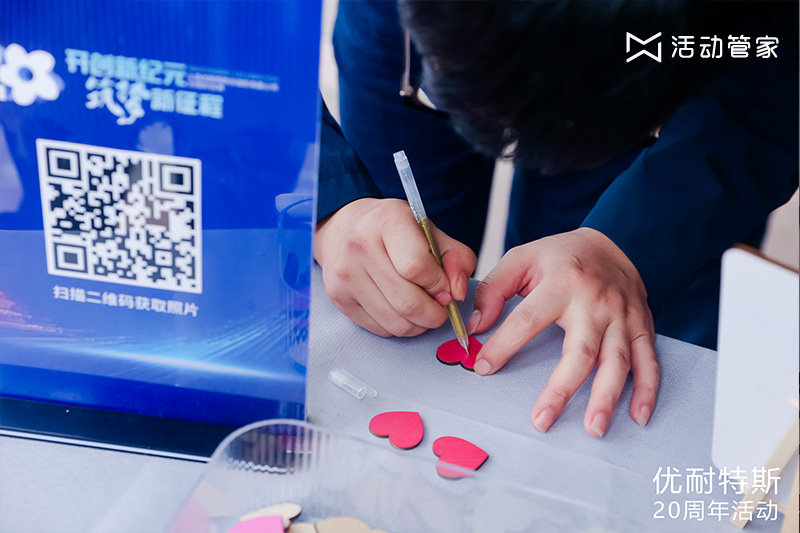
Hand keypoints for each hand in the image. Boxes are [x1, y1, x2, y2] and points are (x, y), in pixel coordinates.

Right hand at [315, 198, 476, 336]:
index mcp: (387, 220)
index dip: (439, 285)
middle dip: (434, 313)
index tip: (445, 288)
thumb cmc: (395, 231)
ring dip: (419, 324)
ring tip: (423, 310)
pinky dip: (399, 326)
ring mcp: (345, 275)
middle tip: (440, 307)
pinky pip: (381, 329)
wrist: (345, 228)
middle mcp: (359, 245)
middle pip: (407, 302)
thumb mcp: (431, 232)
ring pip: (395, 322)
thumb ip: (457, 258)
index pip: (417, 267)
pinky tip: (400, 310)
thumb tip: (457, 293)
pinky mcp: (338, 298)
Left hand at [468, 227, 658, 436]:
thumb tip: (475, 327)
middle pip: (581, 350)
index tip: (482, 367)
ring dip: (607, 398)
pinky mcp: (642, 327)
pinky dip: (648, 390)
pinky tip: (638, 417)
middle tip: (541, 421)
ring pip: (617, 362)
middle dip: (562, 389)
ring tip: (593, 429)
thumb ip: (493, 290)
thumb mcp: (521, 258)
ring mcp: (623, 317)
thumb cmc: (559, 257)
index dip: (504, 344)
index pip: (529, 318)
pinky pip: (648, 361)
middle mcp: (596, 302)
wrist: (613, 242)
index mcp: (562, 282)